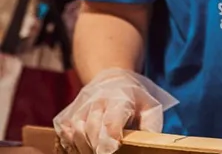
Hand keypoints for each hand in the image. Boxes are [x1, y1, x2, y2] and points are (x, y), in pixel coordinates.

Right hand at [54, 69, 176, 153]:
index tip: (113, 149)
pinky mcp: (68, 112)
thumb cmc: (134, 98)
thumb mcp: (149, 106)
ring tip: (95, 153)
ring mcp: (80, 106)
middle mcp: (97, 101)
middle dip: (97, 146)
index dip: (110, 137)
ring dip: (84, 147)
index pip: (112, 119)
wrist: (112, 79)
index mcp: (120, 99)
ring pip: (76, 130)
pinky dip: (70, 143)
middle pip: (91, 128)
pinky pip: (64, 131)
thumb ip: (150, 125)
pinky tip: (82, 148)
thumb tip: (152, 143)